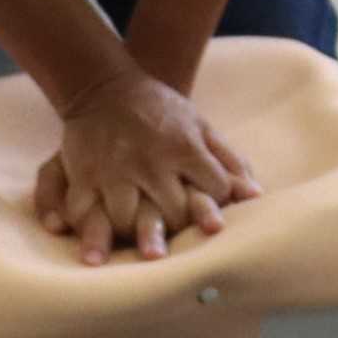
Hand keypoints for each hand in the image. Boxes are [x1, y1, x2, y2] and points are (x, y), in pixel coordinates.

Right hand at [32, 70, 258, 264]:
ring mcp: (114, 169)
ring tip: (139, 250)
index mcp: (184, 147)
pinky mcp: (83, 174)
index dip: (217, 205)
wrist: (107, 86)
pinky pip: (82, 211)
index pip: (214, 190)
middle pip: (172, 213)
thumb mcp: (200, 126)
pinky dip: (88, 230)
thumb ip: (228, 160)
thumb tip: (255, 196)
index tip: (213, 214)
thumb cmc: (162, 110)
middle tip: (178, 240)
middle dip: (180, 228)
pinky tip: (96, 247)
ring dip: (134, 236)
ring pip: (127, 220)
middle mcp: (150, 161)